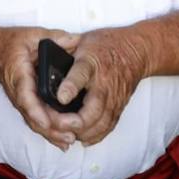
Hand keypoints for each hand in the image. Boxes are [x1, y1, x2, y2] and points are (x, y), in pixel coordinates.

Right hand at [0, 27, 80, 149]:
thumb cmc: (13, 43)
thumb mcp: (33, 34)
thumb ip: (55, 37)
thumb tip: (77, 40)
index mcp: (19, 74)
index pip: (25, 96)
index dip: (35, 111)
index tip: (47, 123)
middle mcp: (18, 92)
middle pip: (32, 116)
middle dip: (51, 127)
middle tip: (72, 132)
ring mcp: (21, 101)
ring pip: (34, 123)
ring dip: (51, 134)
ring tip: (70, 140)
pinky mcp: (26, 105)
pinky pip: (36, 122)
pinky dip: (49, 133)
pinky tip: (63, 141)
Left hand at [55, 27, 148, 146]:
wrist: (135, 50)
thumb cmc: (105, 45)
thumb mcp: (82, 40)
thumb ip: (63, 49)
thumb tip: (43, 59)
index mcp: (91, 62)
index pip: (81, 75)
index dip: (70, 87)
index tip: (60, 98)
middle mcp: (104, 83)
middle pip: (92, 110)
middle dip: (73, 122)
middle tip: (56, 125)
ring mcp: (114, 98)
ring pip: (100, 123)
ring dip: (82, 132)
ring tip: (65, 133)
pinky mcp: (119, 107)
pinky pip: (108, 127)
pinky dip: (94, 136)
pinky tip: (82, 138)